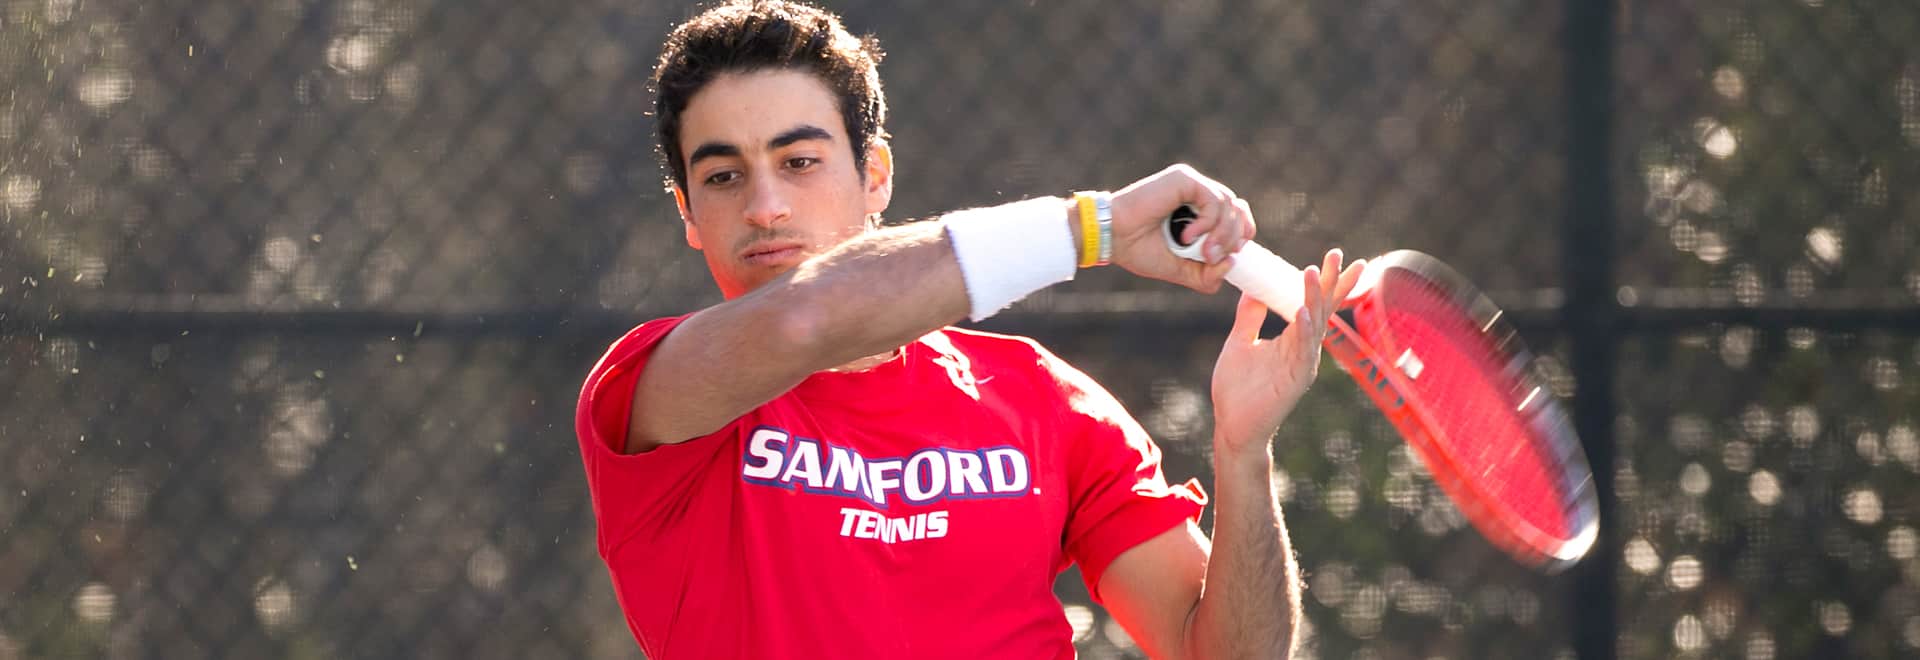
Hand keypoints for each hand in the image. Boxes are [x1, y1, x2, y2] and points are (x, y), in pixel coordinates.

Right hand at [1106, 164, 1254, 292]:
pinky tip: (1187, 235)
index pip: (1237, 214)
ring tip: (1202, 251)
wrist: (1111, 238)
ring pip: (1228, 204)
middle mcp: (1197, 193)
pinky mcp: (1183, 178)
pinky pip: (1213, 199)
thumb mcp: (1180, 270)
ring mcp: (1191, 183)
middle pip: (1238, 209)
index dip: (1242, 234)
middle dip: (1233, 238)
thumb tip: (1231, 262)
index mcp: (1198, 209)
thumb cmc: (1138, 250)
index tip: (1230, 255)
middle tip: (1213, 257)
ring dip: (1221, 234)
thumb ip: (1206, 274)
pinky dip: (1206, 222)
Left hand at [1210, 249, 1364, 457]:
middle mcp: (1303, 349)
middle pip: (1321, 309)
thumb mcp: (1240, 341)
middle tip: (1337, 253)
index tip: (1333, 255)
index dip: (1324, 280)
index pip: (1312, 303)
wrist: (1232, 425)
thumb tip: (1254, 288)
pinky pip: (1303, 351)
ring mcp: (1302, 364)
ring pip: (1314, 326)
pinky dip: (1304, 330)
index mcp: (1292, 339)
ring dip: (1314, 298)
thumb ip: (1250, 316)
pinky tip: (1302, 311)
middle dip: (1331, 281)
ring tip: (1312, 272)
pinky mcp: (1296, 380)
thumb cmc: (1237, 388)